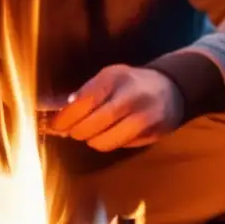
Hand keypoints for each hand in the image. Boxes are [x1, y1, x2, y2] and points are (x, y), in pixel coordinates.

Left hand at [49, 65, 183, 150]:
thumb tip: (62, 112)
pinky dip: (107, 143)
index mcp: (115, 78)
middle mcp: (130, 96)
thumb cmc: (129, 84)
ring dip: (91, 140)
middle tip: (70, 131)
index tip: (55, 124)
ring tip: (89, 133)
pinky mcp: (150, 134)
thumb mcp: (108, 78)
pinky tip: (106, 134)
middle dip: (76, 131)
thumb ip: (86, 92)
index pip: (84, 101)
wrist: (169, 90)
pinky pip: (118, 146)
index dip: (66, 117)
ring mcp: (143, 117)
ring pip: (104, 141)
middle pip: (93, 124)